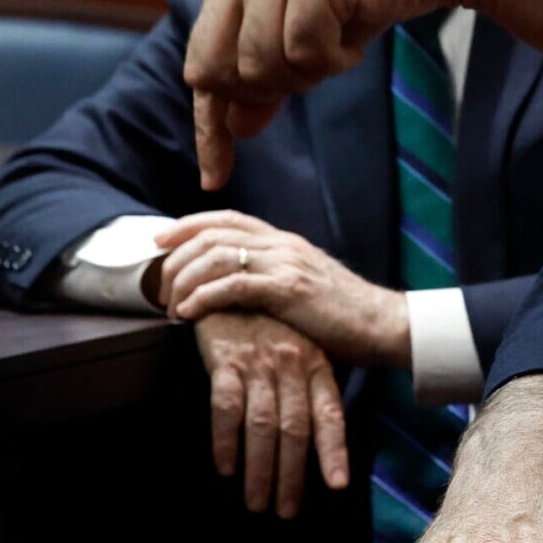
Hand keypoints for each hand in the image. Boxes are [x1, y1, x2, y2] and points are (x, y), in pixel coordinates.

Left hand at [157, 210, 409, 366]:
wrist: (383, 324)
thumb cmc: (344, 314)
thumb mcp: (306, 284)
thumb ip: (275, 277)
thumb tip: (239, 288)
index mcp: (286, 241)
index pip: (228, 218)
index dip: (187, 225)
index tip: (159, 241)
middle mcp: (283, 245)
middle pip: (212, 234)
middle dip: (175, 259)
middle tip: (159, 287)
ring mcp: (286, 264)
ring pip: (216, 256)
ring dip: (183, 281)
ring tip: (171, 307)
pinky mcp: (288, 289)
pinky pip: (232, 286)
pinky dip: (202, 298)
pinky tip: (188, 314)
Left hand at [185, 0, 470, 189]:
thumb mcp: (306, 31)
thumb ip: (267, 71)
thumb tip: (237, 126)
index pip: (200, 64)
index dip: (209, 125)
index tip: (215, 176)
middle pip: (217, 71)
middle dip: (265, 91)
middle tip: (312, 72)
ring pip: (260, 67)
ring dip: (307, 74)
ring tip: (338, 45)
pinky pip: (304, 53)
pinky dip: (335, 60)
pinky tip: (354, 36)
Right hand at [192, 311, 349, 518]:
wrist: (234, 280)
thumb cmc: (270, 324)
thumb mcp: (300, 349)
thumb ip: (309, 387)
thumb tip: (317, 436)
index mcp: (317, 364)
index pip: (330, 413)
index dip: (334, 450)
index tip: (337, 484)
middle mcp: (293, 365)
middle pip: (296, 429)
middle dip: (292, 475)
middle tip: (285, 511)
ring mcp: (260, 362)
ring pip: (264, 424)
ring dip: (260, 468)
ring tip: (256, 503)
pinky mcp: (227, 359)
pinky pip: (227, 405)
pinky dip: (226, 439)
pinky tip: (225, 467)